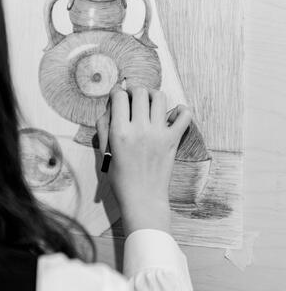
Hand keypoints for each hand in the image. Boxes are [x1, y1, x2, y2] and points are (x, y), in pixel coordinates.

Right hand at [96, 86, 191, 235]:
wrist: (142, 199)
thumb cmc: (121, 178)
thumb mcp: (106, 150)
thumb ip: (107, 126)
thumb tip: (114, 106)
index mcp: (119, 132)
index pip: (119, 96)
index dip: (117, 93)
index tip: (118, 97)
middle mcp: (140, 129)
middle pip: (140, 92)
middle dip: (135, 91)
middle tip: (133, 99)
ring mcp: (158, 133)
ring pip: (159, 97)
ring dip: (153, 96)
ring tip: (150, 104)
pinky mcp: (173, 140)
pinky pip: (184, 116)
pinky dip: (181, 111)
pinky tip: (172, 114)